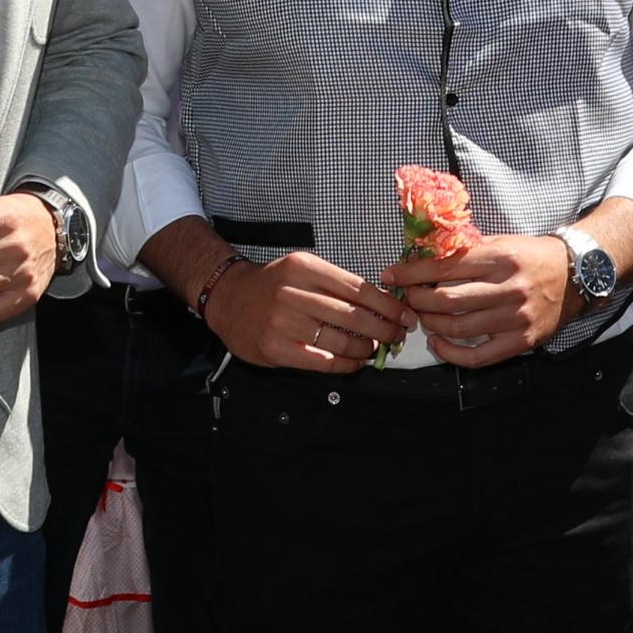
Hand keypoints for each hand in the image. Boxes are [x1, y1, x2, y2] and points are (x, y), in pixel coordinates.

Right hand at [201, 250, 410, 372]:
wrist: (228, 298)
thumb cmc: (272, 285)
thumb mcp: (302, 269)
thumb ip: (336, 283)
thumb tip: (382, 304)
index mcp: (305, 267)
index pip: (358, 288)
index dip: (387, 305)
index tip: (404, 314)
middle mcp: (293, 293)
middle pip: (353, 316)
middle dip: (383, 329)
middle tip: (397, 335)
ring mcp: (283, 322)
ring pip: (340, 341)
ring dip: (365, 349)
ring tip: (374, 349)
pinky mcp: (276, 348)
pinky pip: (322, 361)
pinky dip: (345, 365)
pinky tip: (354, 363)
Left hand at [394, 233, 571, 367]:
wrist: (575, 274)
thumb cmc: (531, 256)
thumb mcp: (500, 242)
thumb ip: (464, 251)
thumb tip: (421, 257)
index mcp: (501, 258)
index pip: (445, 267)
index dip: (412, 273)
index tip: (392, 275)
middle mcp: (509, 288)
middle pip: (447, 300)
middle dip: (417, 299)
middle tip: (408, 297)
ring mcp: (516, 318)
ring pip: (458, 327)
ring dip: (430, 323)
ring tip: (422, 316)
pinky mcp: (522, 341)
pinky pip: (477, 357)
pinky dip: (450, 353)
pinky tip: (438, 343)